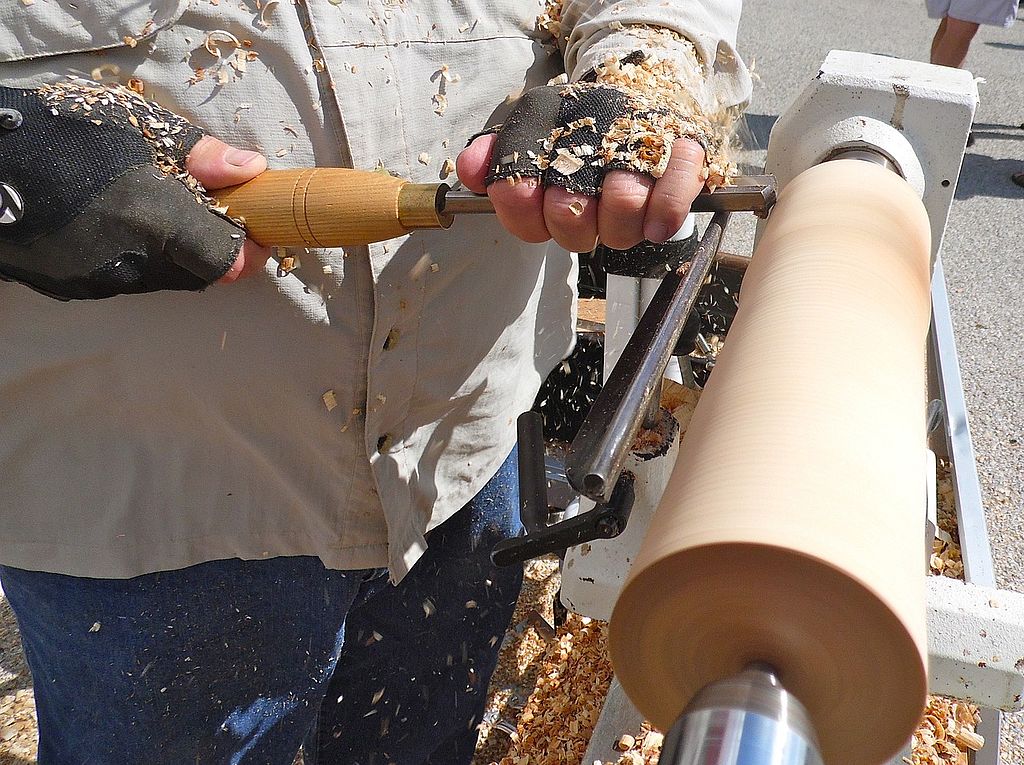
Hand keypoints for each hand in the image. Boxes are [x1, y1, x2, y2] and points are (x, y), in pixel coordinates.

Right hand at [0, 80, 269, 299]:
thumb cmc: (59, 132)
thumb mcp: (133, 125)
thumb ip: (198, 154)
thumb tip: (251, 169)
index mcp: (155, 221)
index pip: (229, 261)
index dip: (248, 248)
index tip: (252, 228)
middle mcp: (133, 262)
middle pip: (198, 274)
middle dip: (213, 249)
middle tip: (210, 213)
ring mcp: (101, 281)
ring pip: (162, 278)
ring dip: (175, 253)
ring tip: (157, 211)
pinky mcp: (74, 288)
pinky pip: (124, 279)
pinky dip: (136, 257)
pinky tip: (118, 224)